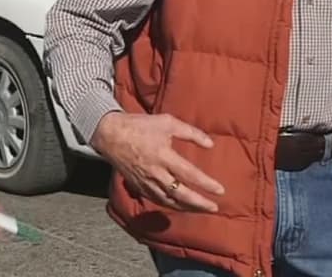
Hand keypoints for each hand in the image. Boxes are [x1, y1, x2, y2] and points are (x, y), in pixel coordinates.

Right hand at [91, 111, 224, 211]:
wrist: (111, 135)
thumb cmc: (140, 126)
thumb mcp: (167, 122)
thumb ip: (190, 133)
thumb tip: (210, 144)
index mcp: (163, 155)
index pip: (189, 174)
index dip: (206, 184)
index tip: (220, 191)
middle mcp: (155, 172)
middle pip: (180, 194)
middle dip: (199, 204)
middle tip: (214, 208)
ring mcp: (146, 181)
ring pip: (169, 201)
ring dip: (187, 208)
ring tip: (201, 210)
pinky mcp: (139, 186)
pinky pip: (157, 200)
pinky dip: (171, 206)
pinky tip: (180, 206)